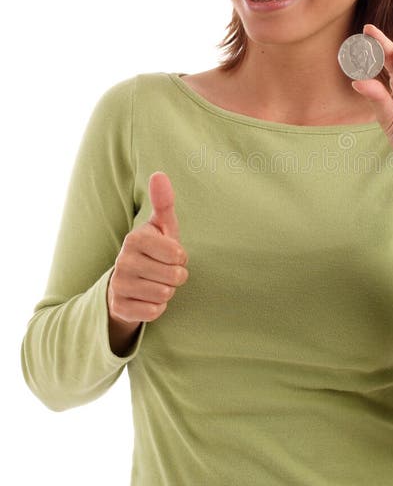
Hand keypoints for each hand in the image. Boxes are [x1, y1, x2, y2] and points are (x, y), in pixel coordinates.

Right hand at [107, 172, 188, 339]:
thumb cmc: (154, 251)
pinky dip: (157, 308)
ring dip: (167, 292)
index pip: (178, 254)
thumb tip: (159, 174)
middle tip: (164, 271)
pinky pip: (154, 312)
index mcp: (135, 238)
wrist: (129, 283)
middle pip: (174, 277)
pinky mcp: (119, 307)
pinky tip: (147, 298)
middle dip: (176, 277)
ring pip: (165, 295)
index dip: (181, 258)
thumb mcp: (162, 226)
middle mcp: (123, 261)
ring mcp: (119, 285)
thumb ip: (164, 202)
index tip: (171, 255)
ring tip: (155, 283)